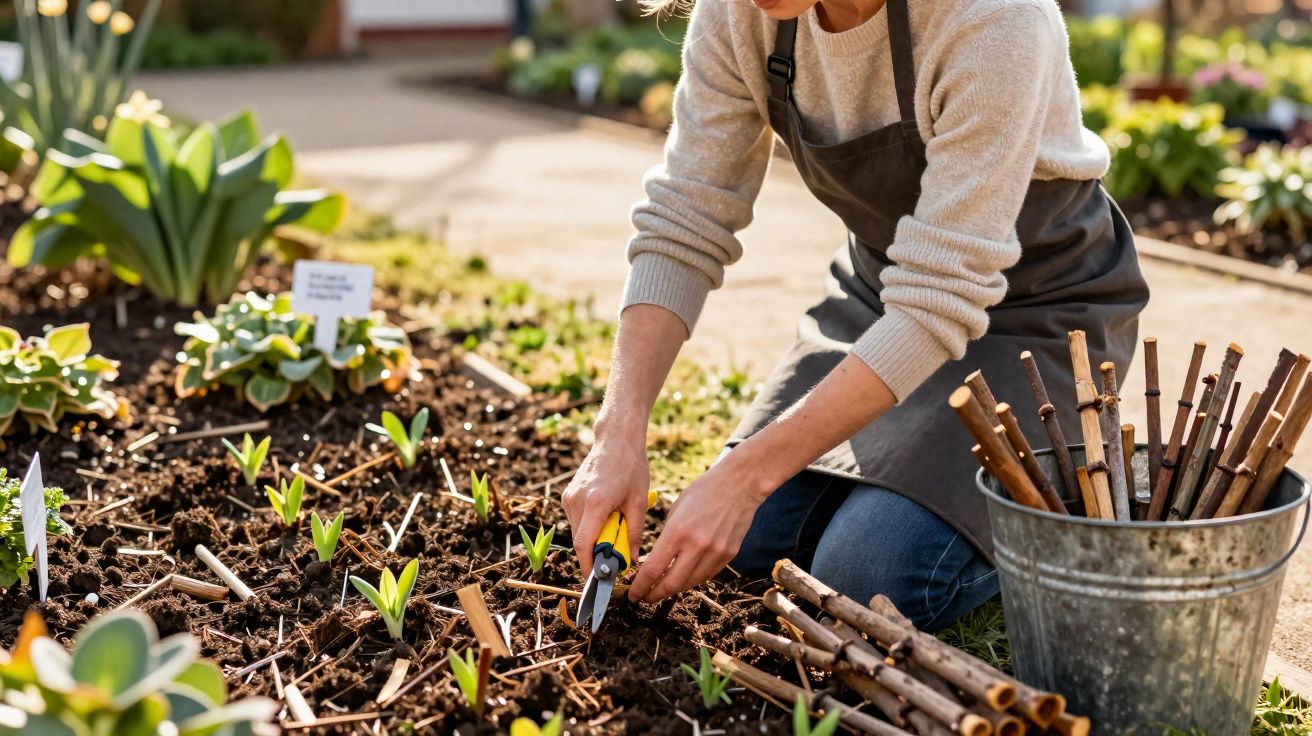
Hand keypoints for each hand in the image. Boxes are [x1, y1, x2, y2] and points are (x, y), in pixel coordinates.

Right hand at [561, 437, 650, 576]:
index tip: (595, 581)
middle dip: (595, 554)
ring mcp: (569, 496)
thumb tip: (633, 559)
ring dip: (592, 539)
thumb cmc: (631, 467)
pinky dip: (589, 526)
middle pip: (580, 541)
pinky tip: (606, 517)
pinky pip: (576, 520)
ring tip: (614, 529)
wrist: (615, 439)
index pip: (584, 544)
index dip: (587, 567)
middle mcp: (577, 500)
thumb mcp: (638, 501)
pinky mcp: (568, 494)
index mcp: (596, 503)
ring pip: (577, 531)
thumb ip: (634, 532)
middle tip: (615, 557)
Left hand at [627, 452, 769, 603]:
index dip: (640, 587)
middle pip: (671, 584)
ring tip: (661, 588)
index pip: (653, 570)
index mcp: (678, 531)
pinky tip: (682, 577)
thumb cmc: (703, 491)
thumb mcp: (676, 510)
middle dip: (653, 595)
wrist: (739, 484)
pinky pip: (705, 576)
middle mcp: (697, 545)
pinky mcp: (728, 555)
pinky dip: (691, 579)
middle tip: (644, 598)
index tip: (632, 594)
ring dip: (673, 589)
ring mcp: (715, 552)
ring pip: (689, 584)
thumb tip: (655, 563)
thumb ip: (666, 538)